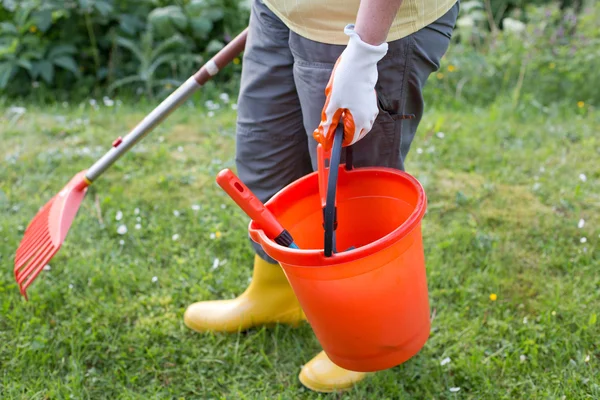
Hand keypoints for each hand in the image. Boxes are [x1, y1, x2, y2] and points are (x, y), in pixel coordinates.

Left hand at [313, 25, 387, 149]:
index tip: (326, 134)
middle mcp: (369, 118)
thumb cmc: (346, 81)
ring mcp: (372, 109)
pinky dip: (354, 115)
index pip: (349, 140)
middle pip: (356, 134)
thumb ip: (328, 123)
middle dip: (343, 132)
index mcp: (360, 121)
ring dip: (349, 124)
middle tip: (330, 124)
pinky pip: (363, 114)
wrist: (360, 61)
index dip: (337, 139)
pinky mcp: (371, 101)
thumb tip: (324, 137)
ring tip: (337, 113)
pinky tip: (344, 105)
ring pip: (360, 124)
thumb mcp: (333, 104)